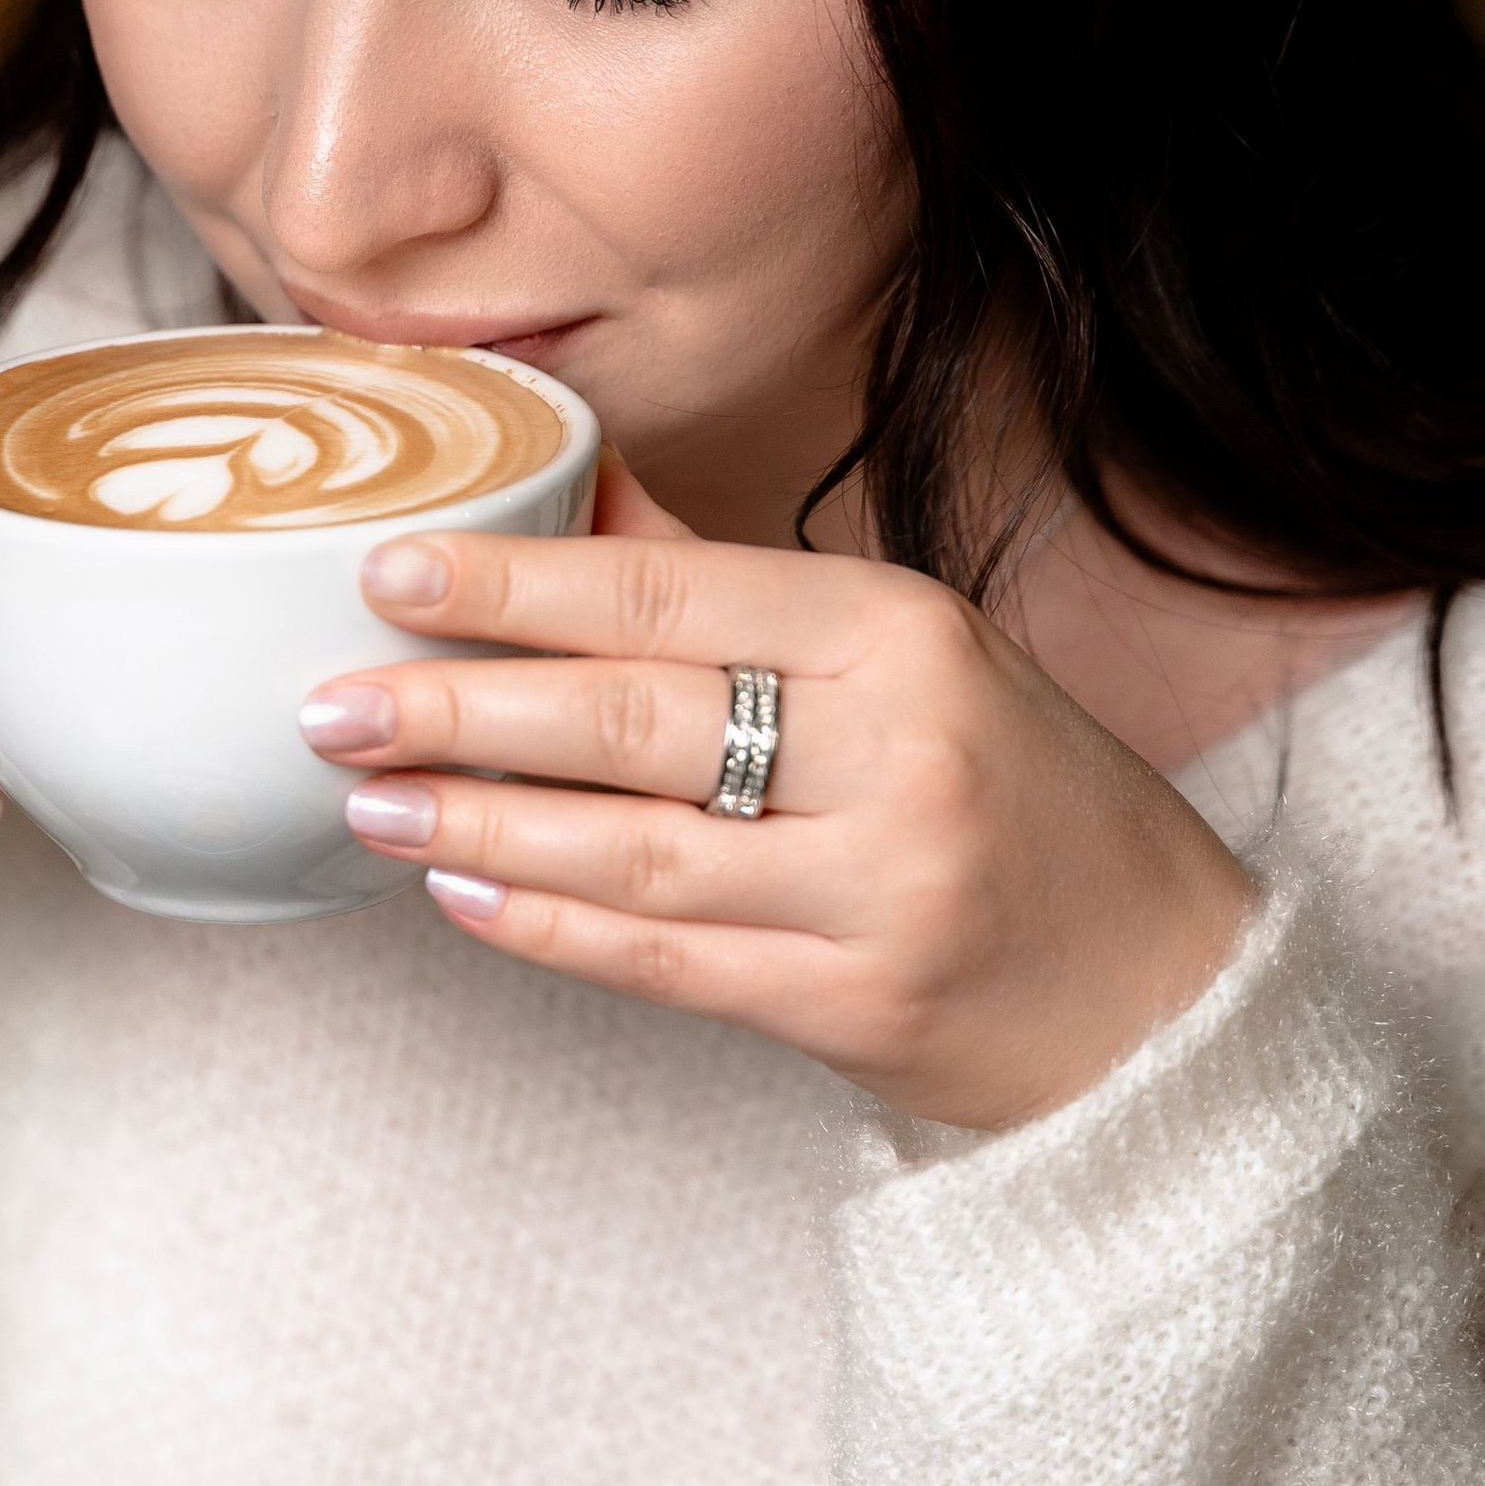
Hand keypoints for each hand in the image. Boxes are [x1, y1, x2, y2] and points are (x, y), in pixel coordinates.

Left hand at [299, 462, 1255, 1129]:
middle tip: (328, 699)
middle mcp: (897, 752)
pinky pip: (660, 961)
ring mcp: (879, 889)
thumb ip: (731, 588)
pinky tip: (457, 890)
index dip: (516, 586)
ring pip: (628, 852)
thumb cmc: (1009, 791)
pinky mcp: (854, 1004)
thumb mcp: (904, 656)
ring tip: (363, 798)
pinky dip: (545, 927)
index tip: (390, 574)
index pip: (670, 596)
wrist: (1156, 985)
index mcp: (903, 633)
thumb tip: (565, 481)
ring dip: (474, 823)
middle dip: (459, 709)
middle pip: (630, 723)